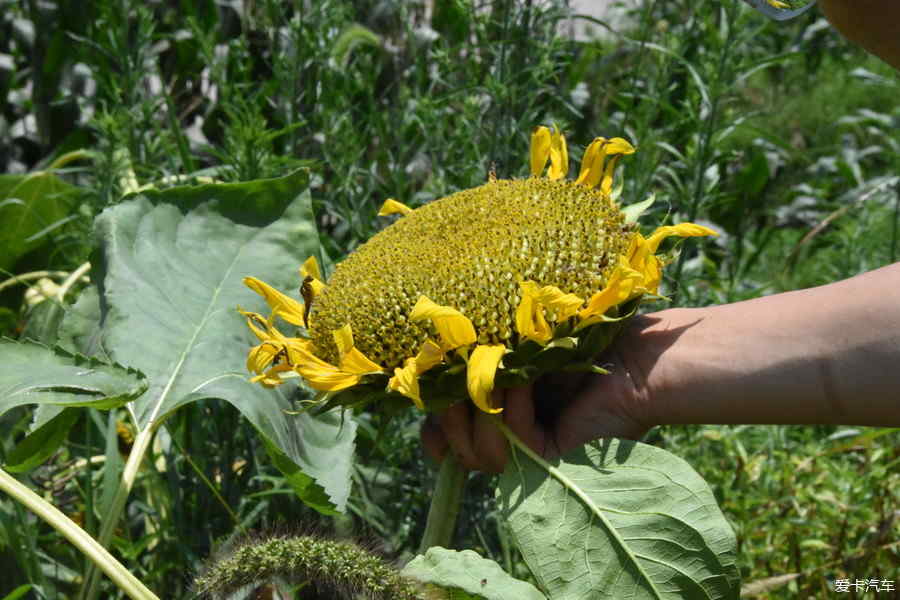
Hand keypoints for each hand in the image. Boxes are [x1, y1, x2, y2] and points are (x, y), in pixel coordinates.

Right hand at [420, 333, 654, 473]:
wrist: (636, 353)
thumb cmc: (579, 336)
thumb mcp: (511, 349)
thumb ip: (475, 365)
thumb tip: (432, 385)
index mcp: (499, 408)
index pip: (449, 435)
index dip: (436, 429)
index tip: (433, 407)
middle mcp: (511, 435)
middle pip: (455, 446)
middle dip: (451, 414)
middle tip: (466, 381)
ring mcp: (530, 451)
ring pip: (476, 454)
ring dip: (481, 409)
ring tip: (502, 373)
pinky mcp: (549, 460)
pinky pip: (510, 441)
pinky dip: (512, 405)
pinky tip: (527, 377)